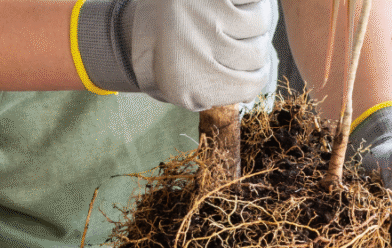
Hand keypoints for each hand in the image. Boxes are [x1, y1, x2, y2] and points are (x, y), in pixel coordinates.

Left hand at [74, 0, 275, 110]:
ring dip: (252, 22)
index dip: (254, 78)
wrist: (132, 24)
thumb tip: (253, 93)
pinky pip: (253, 1)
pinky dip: (249, 2)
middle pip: (258, 54)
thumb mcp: (185, 89)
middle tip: (231, 42)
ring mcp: (201, 16)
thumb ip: (220, 94)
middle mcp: (194, 51)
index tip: (245, 71)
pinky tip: (230, 5)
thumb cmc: (166, 58)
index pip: (251, 86)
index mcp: (188, 84)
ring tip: (226, 21)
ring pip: (259, 24)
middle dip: (253, 49)